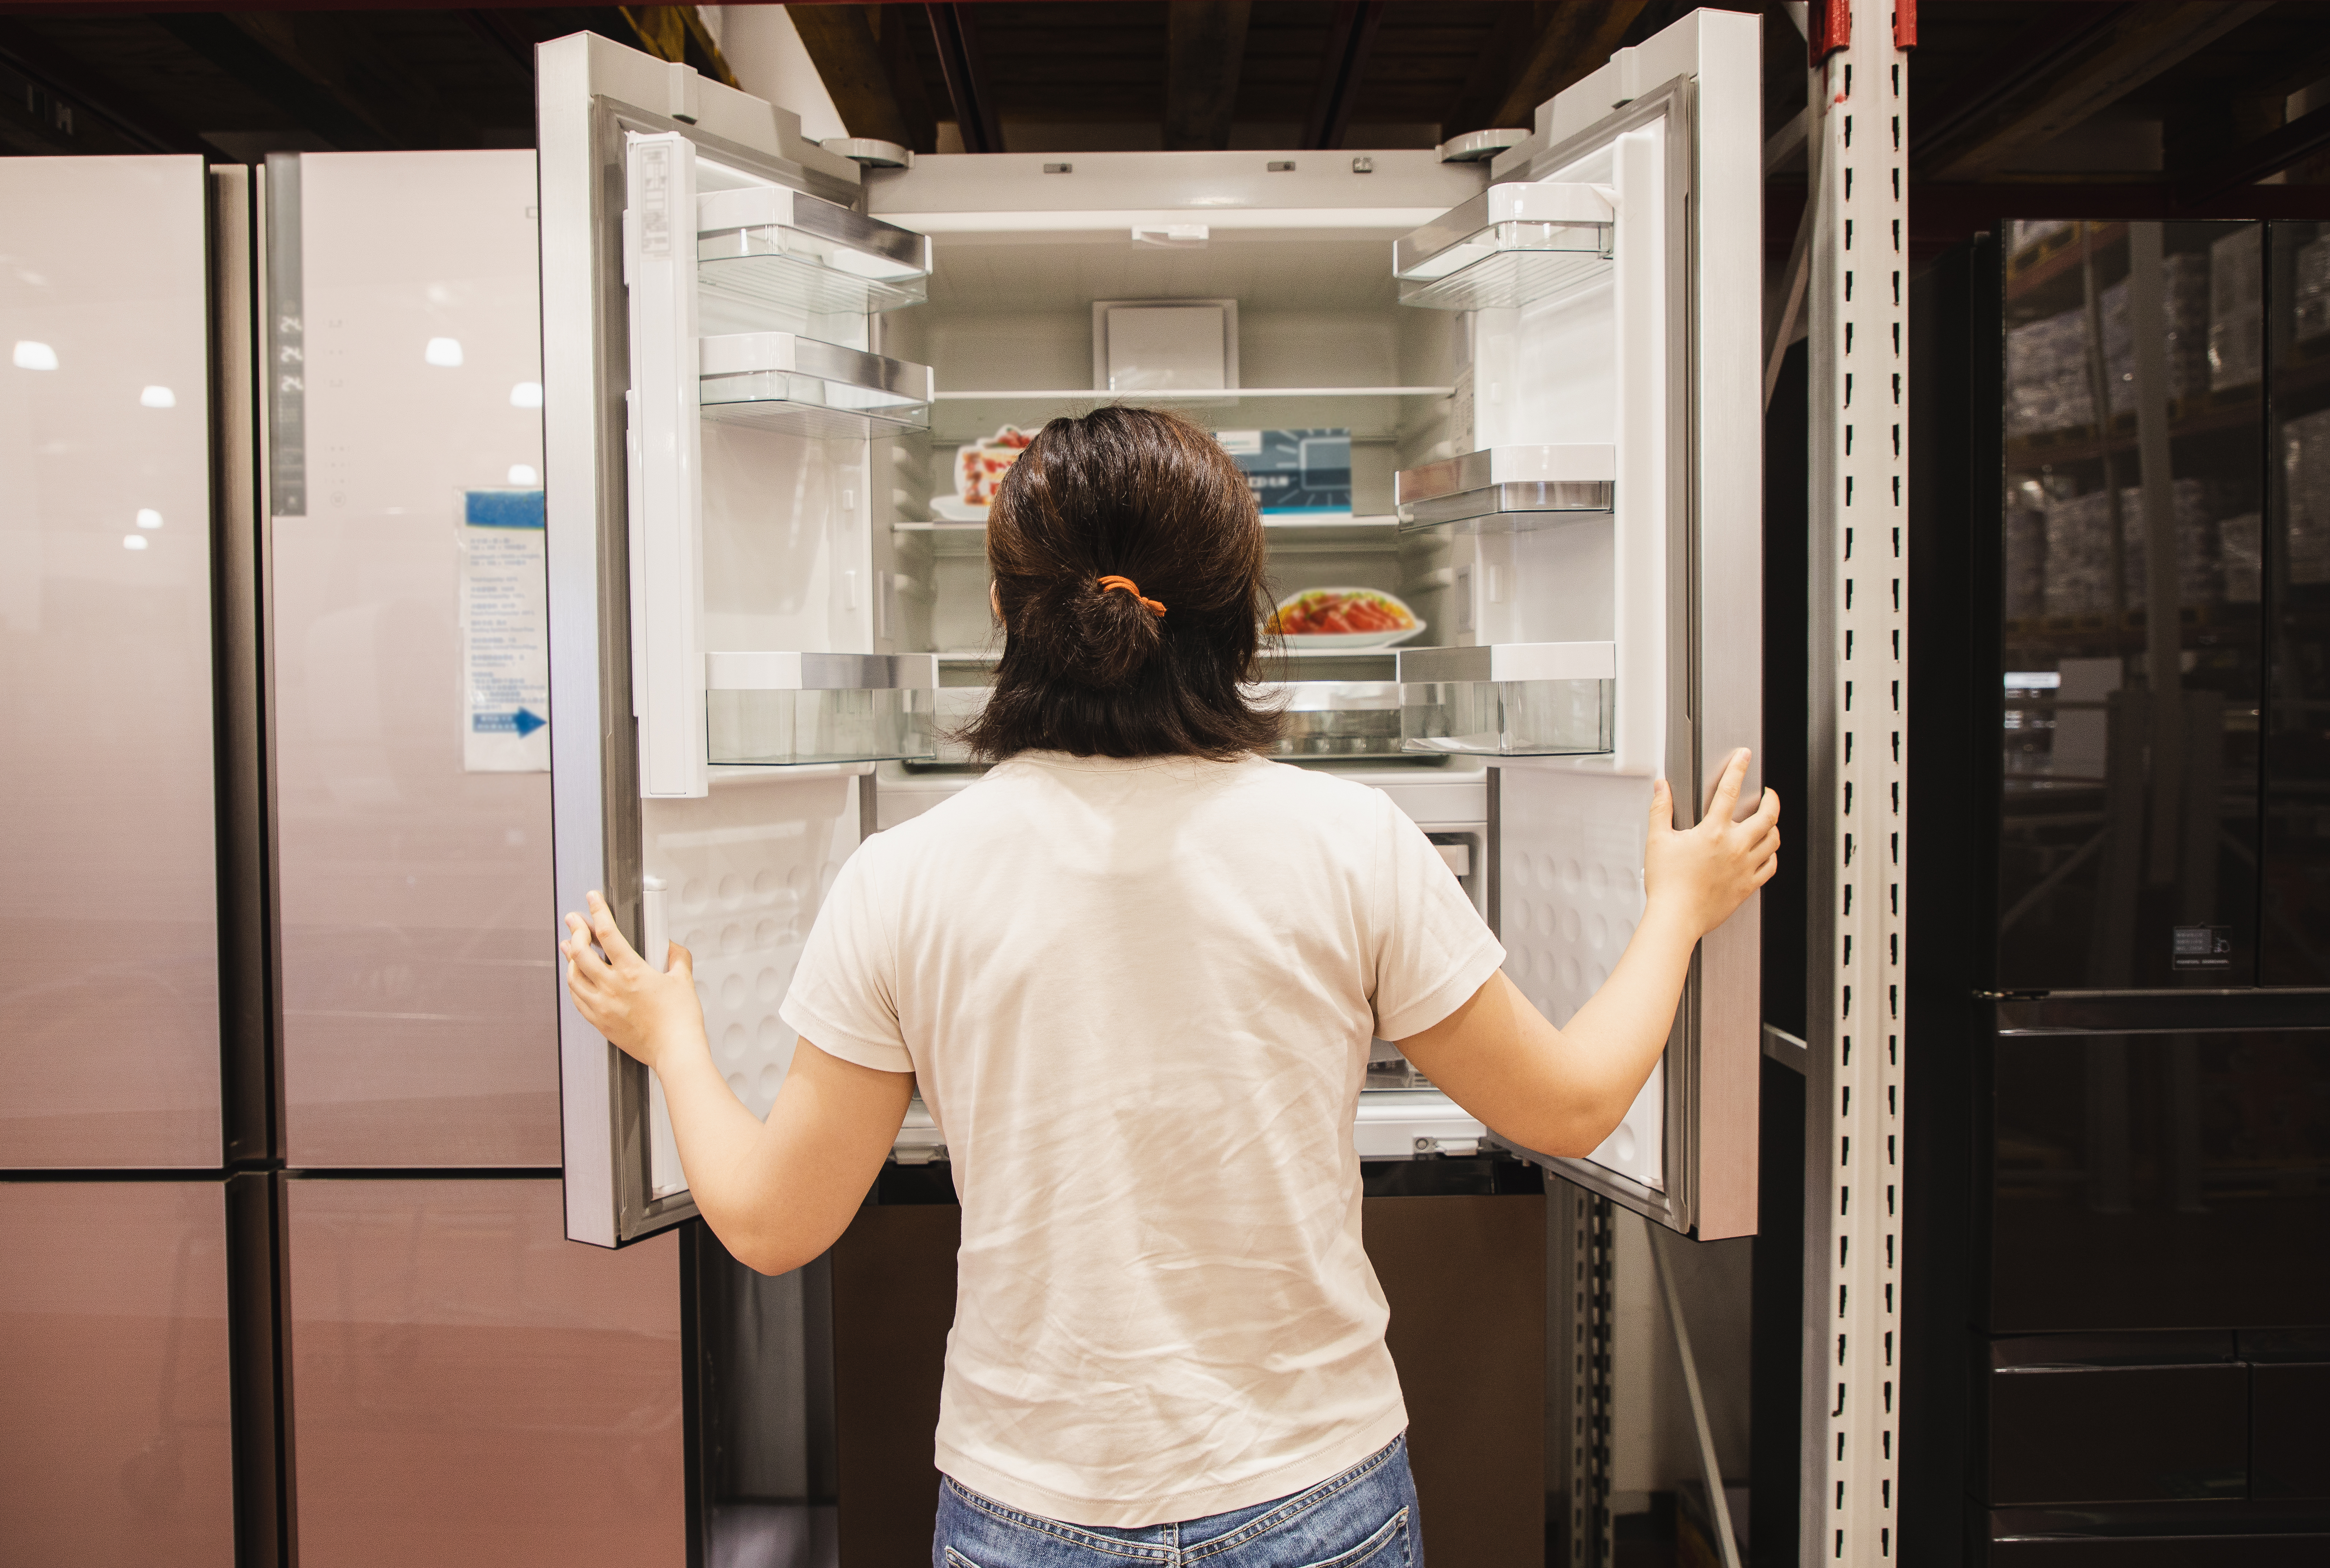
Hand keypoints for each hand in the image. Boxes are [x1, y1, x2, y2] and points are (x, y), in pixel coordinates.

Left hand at [561, 890, 704, 1071]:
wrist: (675, 1051)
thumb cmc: (680, 1021)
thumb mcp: (683, 980)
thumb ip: (676, 957)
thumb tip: (670, 947)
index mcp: (632, 972)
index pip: (607, 932)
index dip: (597, 910)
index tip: (593, 900)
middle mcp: (612, 988)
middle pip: (580, 952)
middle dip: (575, 931)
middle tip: (575, 922)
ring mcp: (602, 1007)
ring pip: (573, 977)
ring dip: (570, 958)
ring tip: (570, 947)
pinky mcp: (600, 1023)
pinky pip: (577, 1000)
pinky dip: (575, 985)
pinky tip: (578, 979)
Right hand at [1643, 749, 1779, 939]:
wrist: (1677, 918)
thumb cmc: (1667, 884)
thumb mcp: (1658, 841)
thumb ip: (1661, 809)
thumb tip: (1662, 788)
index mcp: (1714, 832)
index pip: (1730, 790)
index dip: (1738, 768)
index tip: (1744, 757)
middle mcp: (1735, 847)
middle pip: (1767, 815)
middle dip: (1772, 798)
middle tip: (1769, 792)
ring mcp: (1745, 867)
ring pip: (1773, 840)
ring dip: (1774, 826)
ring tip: (1769, 821)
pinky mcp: (1748, 886)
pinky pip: (1770, 866)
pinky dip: (1772, 855)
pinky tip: (1766, 852)